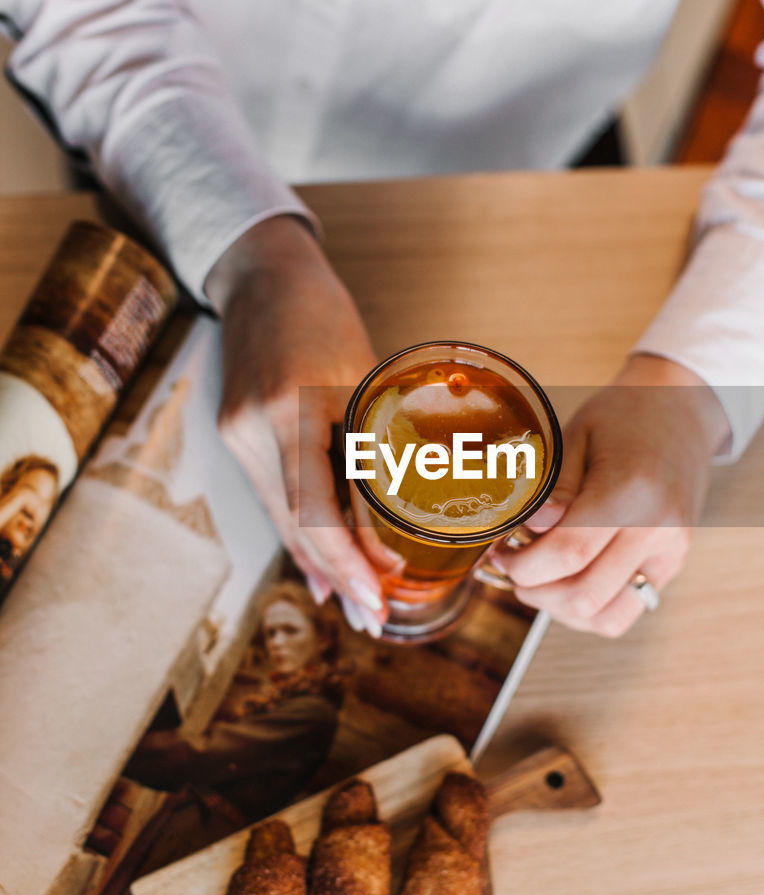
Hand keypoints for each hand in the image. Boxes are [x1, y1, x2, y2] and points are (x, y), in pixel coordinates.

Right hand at [206, 214, 386, 633]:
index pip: (318, 507)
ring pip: (282, 516)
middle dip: (338, 576)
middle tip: (374, 618)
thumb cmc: (324, 315)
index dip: (349, 561)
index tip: (378, 598)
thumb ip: (374, 441)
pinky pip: (272, 495)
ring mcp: (236, 433)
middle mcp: (253, 428)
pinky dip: (299, 530)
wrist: (263, 275)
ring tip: (353, 604)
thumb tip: (398, 515)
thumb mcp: (363, 374)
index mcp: (291, 407)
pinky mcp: (233, 434)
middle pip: (295, 523)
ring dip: (318, 562)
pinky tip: (319, 566)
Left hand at [491, 355, 729, 636]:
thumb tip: (529, 531)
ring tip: (542, 577)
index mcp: (630, 490)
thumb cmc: (625, 415)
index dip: (524, 565)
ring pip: (608, 617)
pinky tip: (570, 581)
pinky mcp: (673, 564)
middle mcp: (657, 529)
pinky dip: (590, 609)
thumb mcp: (576, 436)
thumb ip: (554, 489)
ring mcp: (671, 552)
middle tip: (515, 567)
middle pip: (585, 594)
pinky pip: (627, 610)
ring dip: (562, 608)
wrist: (682, 408)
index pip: (568, 554)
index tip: (501, 554)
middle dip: (536, 590)